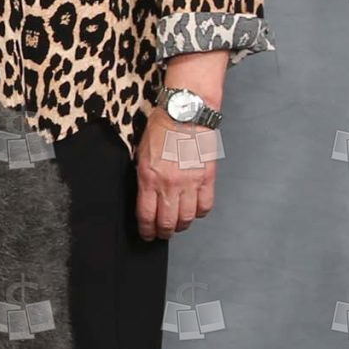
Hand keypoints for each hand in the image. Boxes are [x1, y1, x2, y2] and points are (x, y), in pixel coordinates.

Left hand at [133, 113, 219, 241]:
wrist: (185, 113)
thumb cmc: (161, 129)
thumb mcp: (141, 154)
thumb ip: (143, 178)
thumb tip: (145, 198)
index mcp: (148, 178)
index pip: (146, 215)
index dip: (146, 230)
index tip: (146, 234)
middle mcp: (169, 184)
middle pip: (167, 221)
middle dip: (163, 232)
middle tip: (162, 234)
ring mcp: (190, 182)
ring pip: (187, 217)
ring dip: (181, 225)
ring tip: (178, 225)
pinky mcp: (207, 178)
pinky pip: (206, 205)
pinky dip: (200, 213)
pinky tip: (195, 211)